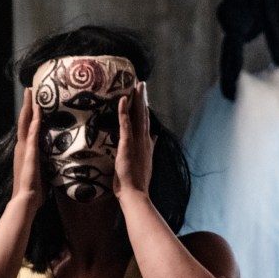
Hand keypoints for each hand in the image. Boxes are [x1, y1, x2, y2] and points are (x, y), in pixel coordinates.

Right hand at [12, 87, 45, 210]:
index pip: (26, 128)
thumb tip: (55, 161)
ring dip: (28, 107)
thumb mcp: (41, 172)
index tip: (33, 103)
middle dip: (26, 105)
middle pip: (23, 120)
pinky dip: (34, 121)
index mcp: (25, 151)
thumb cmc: (34, 190)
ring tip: (30, 93)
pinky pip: (32, 133)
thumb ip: (45, 163)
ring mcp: (25, 149)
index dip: (29, 115)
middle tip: (28, 89)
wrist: (26, 199)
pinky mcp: (30, 153)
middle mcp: (22, 147)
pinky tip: (37, 111)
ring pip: (25, 122)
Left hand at [113, 81, 154, 198]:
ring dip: (137, 100)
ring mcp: (137, 142)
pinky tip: (124, 99)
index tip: (144, 98)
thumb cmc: (137, 182)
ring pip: (138, 116)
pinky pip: (125, 124)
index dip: (145, 109)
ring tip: (137, 85)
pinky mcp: (128, 144)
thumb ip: (149, 149)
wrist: (135, 194)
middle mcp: (144, 141)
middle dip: (143, 99)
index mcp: (147, 145)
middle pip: (144, 115)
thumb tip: (154, 137)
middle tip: (141, 84)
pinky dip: (124, 111)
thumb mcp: (144, 163)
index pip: (146, 123)